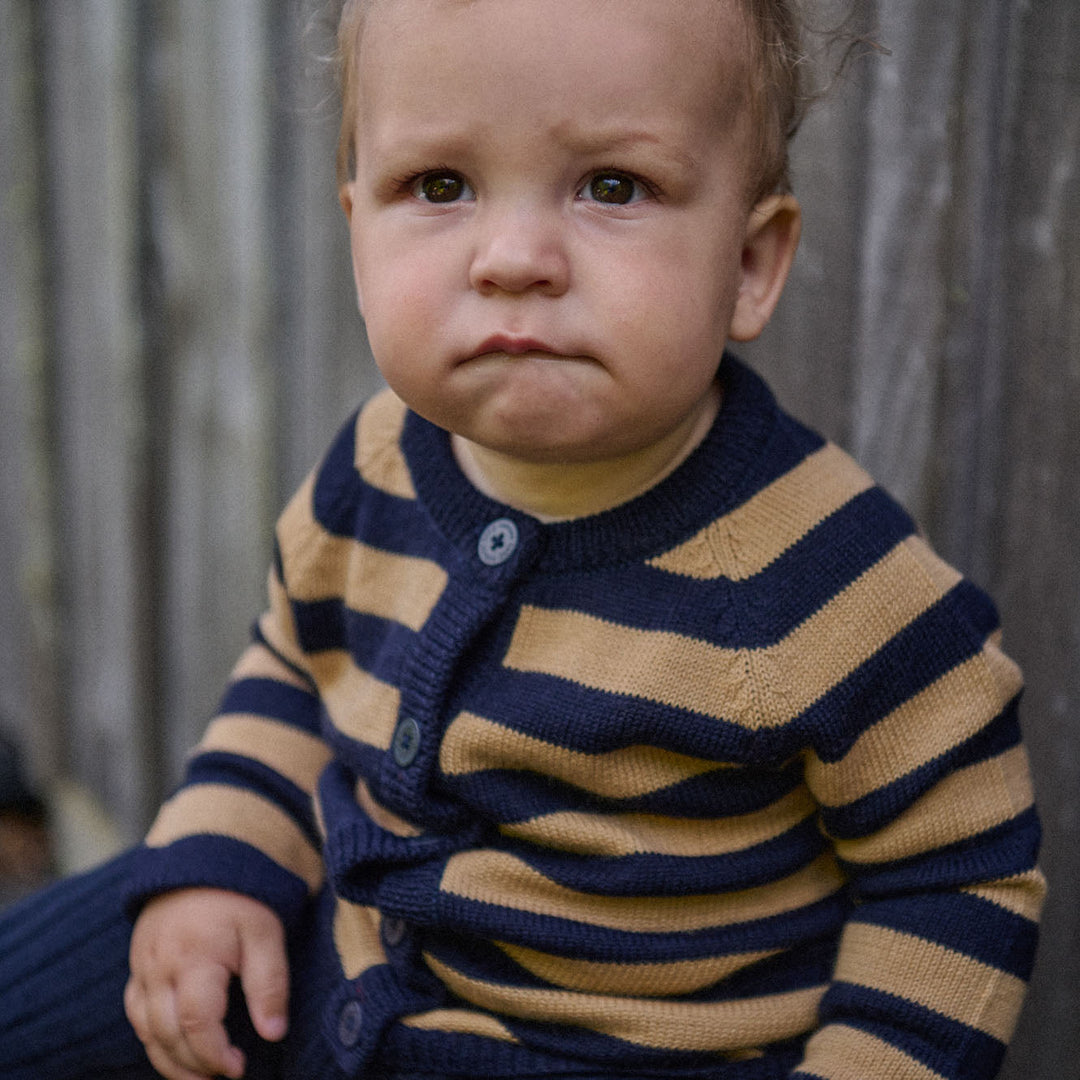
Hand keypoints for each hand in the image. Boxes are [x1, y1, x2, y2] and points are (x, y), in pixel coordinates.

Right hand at [125, 888, 288, 1079]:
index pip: (197, 1022)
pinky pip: (135, 1012)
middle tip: (223, 1076)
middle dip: (194, 1065)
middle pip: (168, 1033)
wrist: (204, 859)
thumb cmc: (241, 897)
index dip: (215, 1054)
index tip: (239, 1067)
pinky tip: (173, 1048)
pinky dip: (151, 1036)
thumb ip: (270, 983)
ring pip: (146, 1029)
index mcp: (196, 956)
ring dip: (169, 1060)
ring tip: (199, 1077)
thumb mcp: (265, 933)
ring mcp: (144, 966)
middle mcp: (161, 966)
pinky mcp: (138, 965)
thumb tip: (273, 1032)